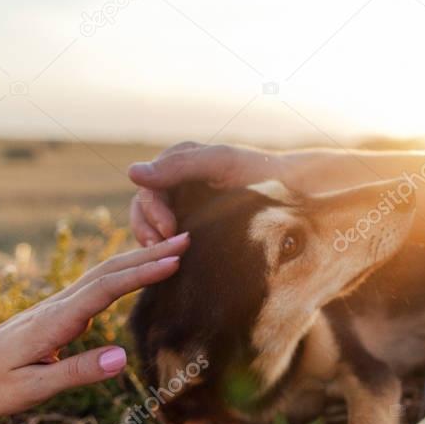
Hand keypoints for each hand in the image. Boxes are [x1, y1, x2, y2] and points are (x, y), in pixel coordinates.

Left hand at [0, 234, 188, 414]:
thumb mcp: (32, 388)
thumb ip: (77, 372)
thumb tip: (123, 358)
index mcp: (57, 321)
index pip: (106, 290)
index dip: (141, 274)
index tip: (173, 260)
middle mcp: (61, 304)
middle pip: (111, 271)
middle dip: (150, 254)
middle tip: (188, 239)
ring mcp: (62, 303)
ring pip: (106, 272)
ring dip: (141, 257)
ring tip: (175, 246)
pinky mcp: (63, 308)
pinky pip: (101, 281)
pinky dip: (127, 267)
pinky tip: (142, 265)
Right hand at [128, 142, 283, 245]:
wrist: (292, 189)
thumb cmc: (260, 170)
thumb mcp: (221, 163)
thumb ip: (179, 166)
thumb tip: (132, 172)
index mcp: (177, 162)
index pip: (147, 189)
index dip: (151, 211)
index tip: (168, 230)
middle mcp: (176, 181)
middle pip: (144, 209)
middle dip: (149, 229)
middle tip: (164, 249)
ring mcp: (185, 204)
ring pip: (154, 225)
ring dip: (156, 242)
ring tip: (169, 258)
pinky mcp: (195, 224)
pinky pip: (172, 237)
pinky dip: (169, 249)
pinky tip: (177, 261)